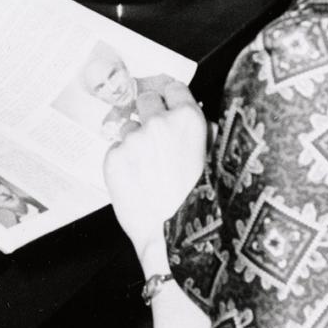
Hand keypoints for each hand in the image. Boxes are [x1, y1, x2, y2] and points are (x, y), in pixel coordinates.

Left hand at [102, 78, 208, 261]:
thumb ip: (204, 132)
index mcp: (188, 120)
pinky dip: (123, 161)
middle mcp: (158, 124)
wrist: (175, 239)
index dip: (171, 99)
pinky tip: (137, 180)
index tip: (168, 107)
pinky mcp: (113, 157)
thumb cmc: (200, 204)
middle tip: (155, 137)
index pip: (173, 88)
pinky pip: (115, 148)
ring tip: (148, 168)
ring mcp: (133, 139)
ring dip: (134, 140)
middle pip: (145, 98)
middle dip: (149, 113)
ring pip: (128, 126)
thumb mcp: (215, 160)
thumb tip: (194, 115)